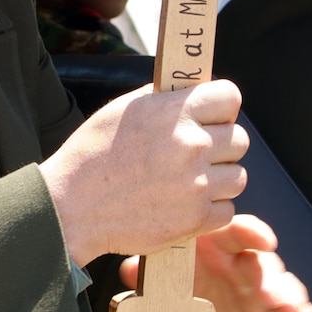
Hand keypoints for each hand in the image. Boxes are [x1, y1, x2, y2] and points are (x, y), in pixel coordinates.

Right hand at [40, 81, 246, 264]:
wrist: (71, 208)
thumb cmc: (92, 157)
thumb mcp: (123, 109)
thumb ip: (163, 99)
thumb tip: (190, 92)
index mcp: (175, 113)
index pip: (230, 97)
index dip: (221, 108)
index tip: (211, 118)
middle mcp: (191, 146)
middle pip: (239, 140)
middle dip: (221, 146)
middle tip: (196, 155)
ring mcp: (197, 185)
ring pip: (238, 177)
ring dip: (219, 179)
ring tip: (190, 182)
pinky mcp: (195, 219)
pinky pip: (227, 210)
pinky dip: (210, 210)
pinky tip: (185, 204)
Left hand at [119, 214, 311, 311]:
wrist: (192, 300)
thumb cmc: (180, 273)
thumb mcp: (163, 270)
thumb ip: (147, 271)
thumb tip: (126, 270)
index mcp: (217, 242)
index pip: (235, 231)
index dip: (251, 234)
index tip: (265, 240)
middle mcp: (242, 259)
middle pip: (260, 261)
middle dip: (267, 274)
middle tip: (270, 291)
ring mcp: (258, 282)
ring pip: (277, 284)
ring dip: (285, 294)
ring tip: (290, 307)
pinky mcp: (269, 307)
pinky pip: (288, 306)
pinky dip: (300, 311)